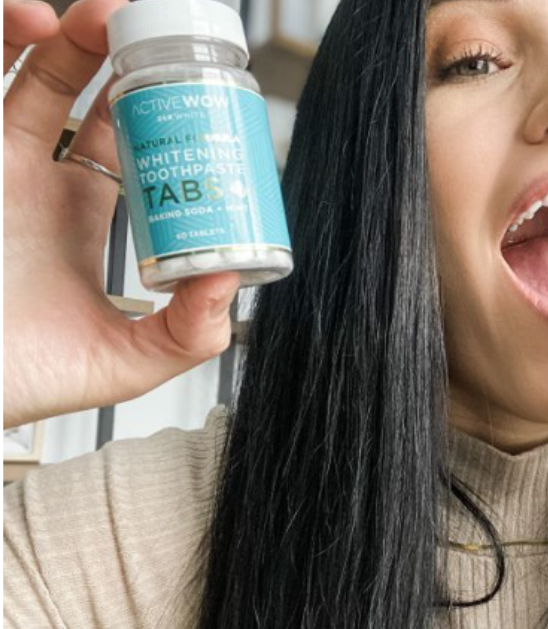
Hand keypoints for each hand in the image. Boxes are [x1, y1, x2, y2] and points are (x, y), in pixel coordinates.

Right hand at [3, 0, 240, 428]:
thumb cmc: (23, 377)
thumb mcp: (126, 362)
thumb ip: (187, 334)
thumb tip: (231, 280)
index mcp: (83, 215)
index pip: (133, 145)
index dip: (162, 111)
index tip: (199, 89)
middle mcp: (41, 180)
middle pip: (90, 96)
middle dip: (125, 55)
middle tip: (159, 26)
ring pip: (33, 72)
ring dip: (69, 33)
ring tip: (105, 12)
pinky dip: (3, 40)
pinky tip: (34, 23)